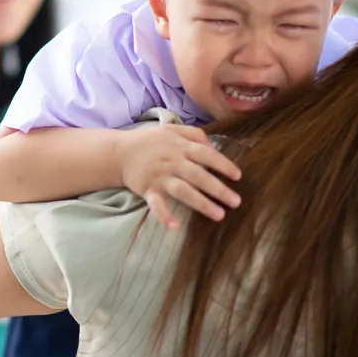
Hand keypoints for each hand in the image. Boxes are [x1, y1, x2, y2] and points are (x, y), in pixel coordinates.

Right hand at [115, 124, 241, 228]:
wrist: (119, 152)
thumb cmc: (149, 142)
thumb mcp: (171, 130)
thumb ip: (194, 134)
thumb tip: (214, 146)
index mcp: (180, 146)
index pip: (206, 154)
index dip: (223, 164)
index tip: (238, 176)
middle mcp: (172, 161)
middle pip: (198, 175)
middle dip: (218, 189)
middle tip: (236, 201)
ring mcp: (160, 176)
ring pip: (183, 190)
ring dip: (201, 203)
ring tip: (219, 215)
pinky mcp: (148, 190)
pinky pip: (156, 204)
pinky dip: (164, 215)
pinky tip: (174, 226)